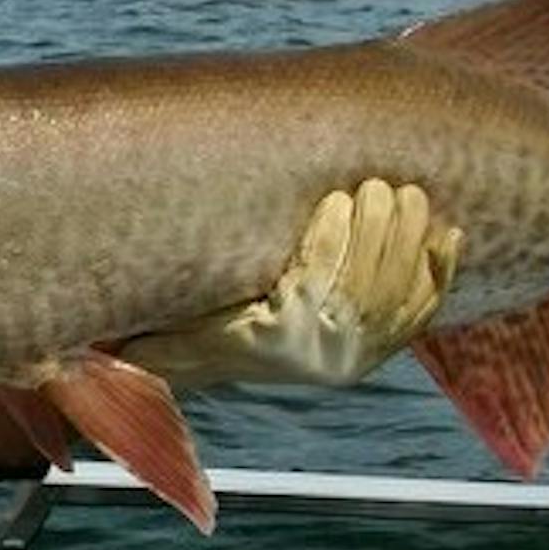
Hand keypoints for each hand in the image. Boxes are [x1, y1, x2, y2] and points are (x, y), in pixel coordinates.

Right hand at [116, 178, 461, 386]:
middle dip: (378, 233)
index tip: (335, 201)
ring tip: (408, 193)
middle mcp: (329, 355)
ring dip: (410, 242)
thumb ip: (154, 333)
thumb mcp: (178, 332)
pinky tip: (447, 231)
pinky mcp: (389, 340)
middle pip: (367, 289)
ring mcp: (366, 350)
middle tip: (379, 185)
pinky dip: (440, 270)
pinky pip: (426, 307)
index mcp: (281, 343)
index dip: (331, 246)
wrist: (233, 364)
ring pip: (400, 294)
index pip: (316, 292)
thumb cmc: (203, 330)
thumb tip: (101, 334)